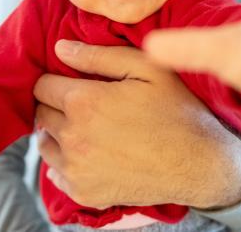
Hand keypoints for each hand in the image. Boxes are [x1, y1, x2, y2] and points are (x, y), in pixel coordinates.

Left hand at [33, 42, 240, 208]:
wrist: (198, 162)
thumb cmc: (176, 108)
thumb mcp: (146, 68)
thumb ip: (98, 56)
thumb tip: (60, 48)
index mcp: (84, 102)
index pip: (42, 85)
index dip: (57, 78)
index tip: (74, 80)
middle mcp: (72, 137)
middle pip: (41, 113)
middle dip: (57, 103)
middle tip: (86, 102)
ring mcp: (76, 169)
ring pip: (44, 143)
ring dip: (58, 131)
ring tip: (87, 126)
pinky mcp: (84, 192)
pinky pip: (55, 173)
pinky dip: (65, 160)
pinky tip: (91, 152)